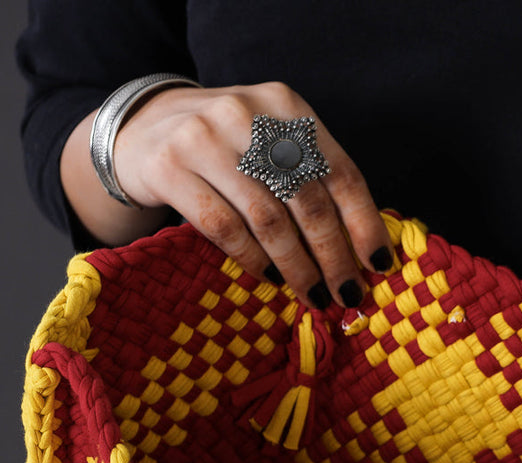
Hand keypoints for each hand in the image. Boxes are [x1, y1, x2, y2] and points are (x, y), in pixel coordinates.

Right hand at [111, 82, 392, 308]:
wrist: (142, 128)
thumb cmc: (228, 150)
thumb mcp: (273, 145)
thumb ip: (312, 180)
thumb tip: (363, 249)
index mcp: (287, 107)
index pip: (340, 172)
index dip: (364, 224)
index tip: (379, 266)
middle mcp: (248, 115)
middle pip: (307, 201)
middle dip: (333, 256)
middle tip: (348, 294)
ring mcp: (204, 138)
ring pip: (268, 219)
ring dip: (297, 268)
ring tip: (314, 296)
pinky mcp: (169, 166)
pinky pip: (224, 227)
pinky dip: (253, 259)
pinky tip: (270, 278)